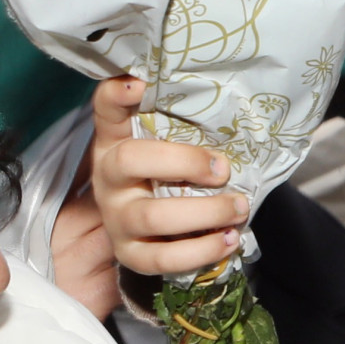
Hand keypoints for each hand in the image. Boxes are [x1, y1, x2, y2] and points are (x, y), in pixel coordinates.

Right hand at [87, 73, 249, 279]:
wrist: (150, 230)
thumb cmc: (170, 175)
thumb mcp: (169, 147)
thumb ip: (185, 129)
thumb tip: (236, 111)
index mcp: (115, 141)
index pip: (106, 111)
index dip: (116, 96)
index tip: (138, 84)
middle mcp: (109, 177)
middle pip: (130, 161)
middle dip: (183, 162)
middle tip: (223, 168)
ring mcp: (116, 218)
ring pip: (152, 217)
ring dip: (204, 212)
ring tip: (238, 207)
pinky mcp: (130, 254)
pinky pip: (163, 259)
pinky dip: (202, 251)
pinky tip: (229, 239)